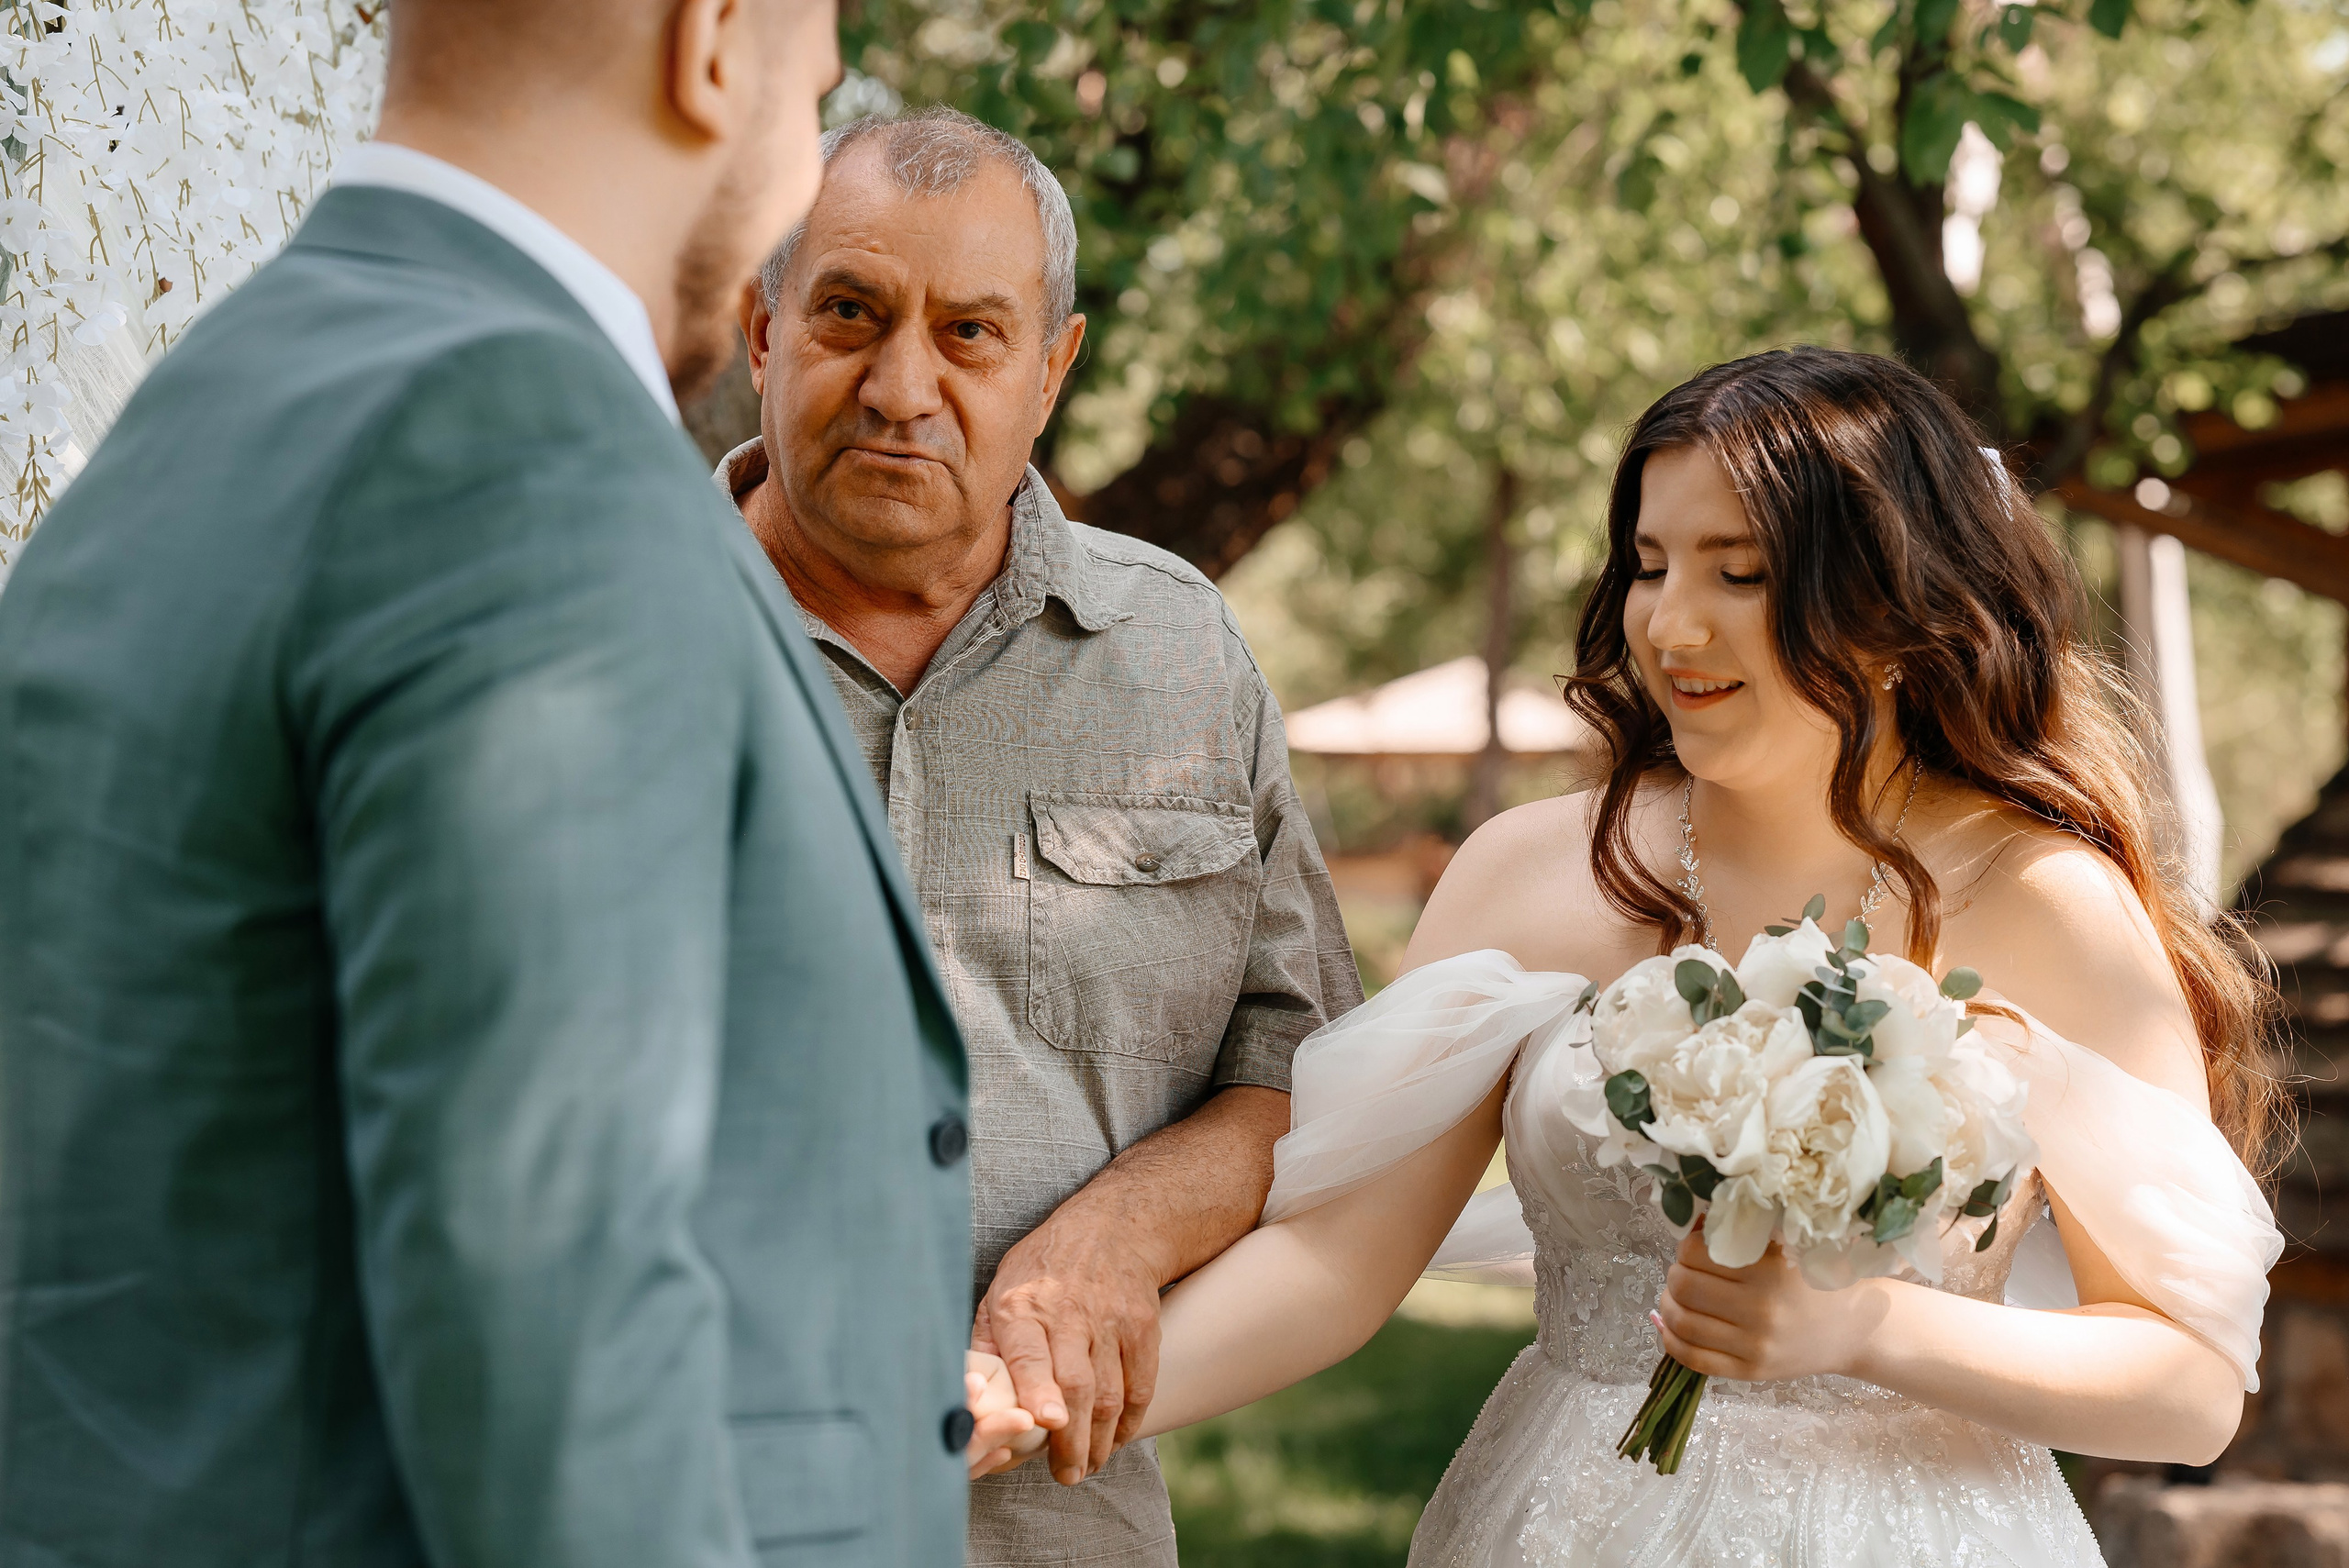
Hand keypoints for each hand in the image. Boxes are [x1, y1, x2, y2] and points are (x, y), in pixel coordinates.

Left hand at [974, 1220, 1165, 1487]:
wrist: (1110, 1229)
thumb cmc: (1041, 1271)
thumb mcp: (999, 1293)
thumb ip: (985, 1347)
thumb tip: (970, 1403)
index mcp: (1021, 1305)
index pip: (1031, 1354)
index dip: (1039, 1390)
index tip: (1045, 1422)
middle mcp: (1068, 1312)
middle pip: (1076, 1385)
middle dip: (1072, 1439)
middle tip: (1066, 1475)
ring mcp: (1111, 1320)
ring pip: (1110, 1394)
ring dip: (1100, 1441)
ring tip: (1086, 1467)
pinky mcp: (1143, 1328)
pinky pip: (1141, 1386)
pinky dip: (1129, 1422)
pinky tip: (1115, 1441)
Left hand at [1652, 1224, 1891, 1382]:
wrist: (1858, 1330)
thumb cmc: (1821, 1279)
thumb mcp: (1791, 1245)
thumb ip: (1746, 1233)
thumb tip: (1693, 1221)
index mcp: (1770, 1271)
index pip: (1696, 1252)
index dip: (1688, 1245)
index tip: (1697, 1245)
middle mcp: (1760, 1311)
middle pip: (1683, 1285)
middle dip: (1676, 1271)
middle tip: (1687, 1268)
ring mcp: (1754, 1347)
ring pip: (1682, 1321)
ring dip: (1669, 1303)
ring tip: (1677, 1294)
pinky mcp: (1750, 1372)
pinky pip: (1693, 1358)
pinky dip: (1670, 1339)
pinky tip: (1667, 1323)